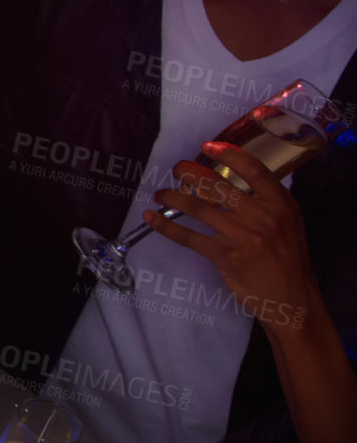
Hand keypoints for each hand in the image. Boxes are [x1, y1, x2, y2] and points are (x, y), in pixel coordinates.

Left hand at [145, 142, 318, 325]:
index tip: (208, 146)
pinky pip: (188, 237)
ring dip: (172, 197)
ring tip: (160, 194)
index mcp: (280, 203)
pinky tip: (151, 219)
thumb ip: (267, 201)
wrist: (291, 297)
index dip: (228, 154)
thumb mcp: (288, 222)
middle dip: (189, 173)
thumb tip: (233, 180)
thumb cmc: (288, 257)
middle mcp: (261, 216)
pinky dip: (165, 226)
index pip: (253, 169)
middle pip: (217, 185)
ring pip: (197, 208)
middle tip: (176, 169)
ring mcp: (242, 236)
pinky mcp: (224, 256)